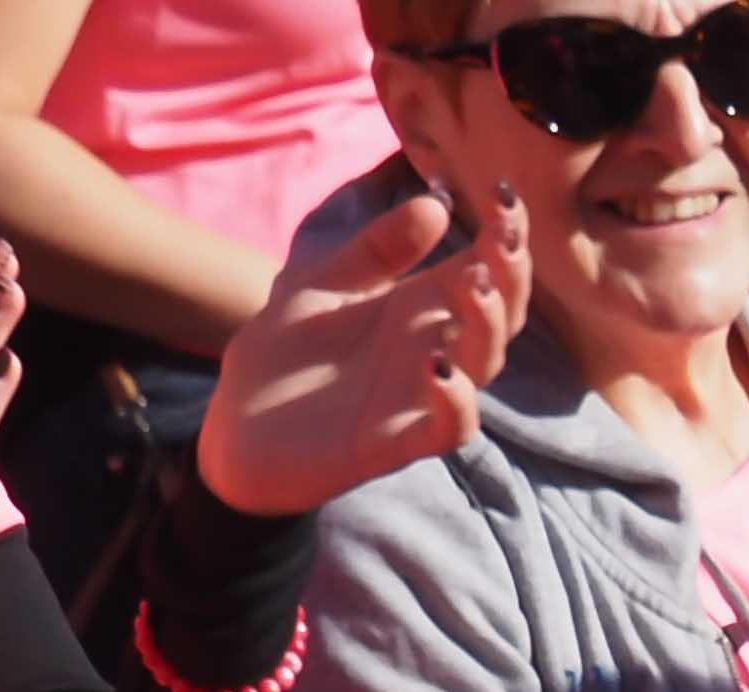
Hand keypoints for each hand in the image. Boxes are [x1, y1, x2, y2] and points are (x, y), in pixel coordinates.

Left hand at [195, 183, 530, 518]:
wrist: (237, 427)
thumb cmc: (284, 355)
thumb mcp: (322, 282)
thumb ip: (376, 249)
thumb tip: (436, 204)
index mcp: (418, 308)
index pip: (482, 268)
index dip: (504, 235)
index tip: (505, 193)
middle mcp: (432, 349)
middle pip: (500, 313)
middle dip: (511, 274)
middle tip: (504, 237)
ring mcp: (420, 396)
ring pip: (484, 364)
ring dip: (489, 325)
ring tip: (476, 285)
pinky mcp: (399, 441)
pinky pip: (450, 427)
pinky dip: (457, 400)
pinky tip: (439, 368)